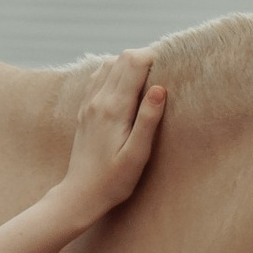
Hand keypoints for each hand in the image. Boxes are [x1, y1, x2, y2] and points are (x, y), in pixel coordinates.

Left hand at [59, 49, 166, 223]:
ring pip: (108, 64)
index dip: (154, 57)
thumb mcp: (137, 155)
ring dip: (129, 65)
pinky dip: (114, 73)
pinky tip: (125, 87)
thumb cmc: (113, 181)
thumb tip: (160, 88)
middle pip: (121, 58)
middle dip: (144, 58)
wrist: (80, 194)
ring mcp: (88, 103)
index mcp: (113, 108)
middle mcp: (98, 100)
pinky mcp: (84, 109)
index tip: (172, 66)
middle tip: (164, 72)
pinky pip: (98, 77)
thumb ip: (147, 120)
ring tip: (147, 81)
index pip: (133, 63)